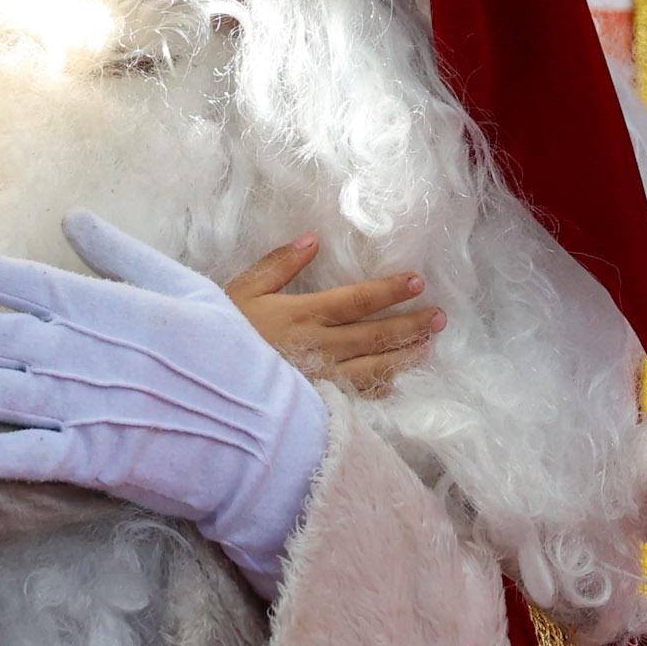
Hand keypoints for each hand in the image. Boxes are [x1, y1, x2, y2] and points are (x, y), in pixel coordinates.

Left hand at [0, 210, 328, 595]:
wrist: (269, 444)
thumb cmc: (232, 363)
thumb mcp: (186, 288)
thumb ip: (123, 256)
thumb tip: (74, 218)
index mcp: (105, 307)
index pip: (15, 279)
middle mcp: (85, 353)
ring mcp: (87, 408)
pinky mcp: (94, 459)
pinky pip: (25, 455)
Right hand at [225, 235, 444, 394]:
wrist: (206, 389)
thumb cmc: (219, 336)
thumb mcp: (240, 291)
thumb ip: (278, 265)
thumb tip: (312, 239)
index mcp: (305, 315)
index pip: (359, 300)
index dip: (390, 291)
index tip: (418, 282)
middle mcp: (322, 348)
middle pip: (377, 335)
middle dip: (411, 324)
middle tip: (440, 316)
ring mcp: (323, 381)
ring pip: (376, 367)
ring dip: (406, 356)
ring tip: (429, 345)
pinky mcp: (317, 406)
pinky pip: (358, 398)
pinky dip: (380, 390)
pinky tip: (396, 385)